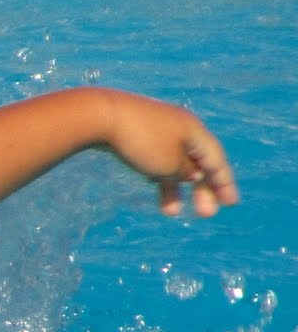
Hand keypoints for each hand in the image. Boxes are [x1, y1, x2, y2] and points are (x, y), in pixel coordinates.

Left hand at [104, 91, 239, 216]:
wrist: (100, 116)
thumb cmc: (140, 141)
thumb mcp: (168, 164)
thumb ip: (184, 172)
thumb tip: (190, 175)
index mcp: (194, 130)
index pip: (216, 159)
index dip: (224, 182)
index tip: (230, 203)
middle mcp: (179, 127)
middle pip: (197, 161)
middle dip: (202, 189)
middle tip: (205, 214)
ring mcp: (157, 129)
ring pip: (173, 162)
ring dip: (174, 187)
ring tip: (170, 212)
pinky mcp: (136, 133)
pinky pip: (154, 157)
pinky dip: (156, 174)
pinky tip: (151, 183)